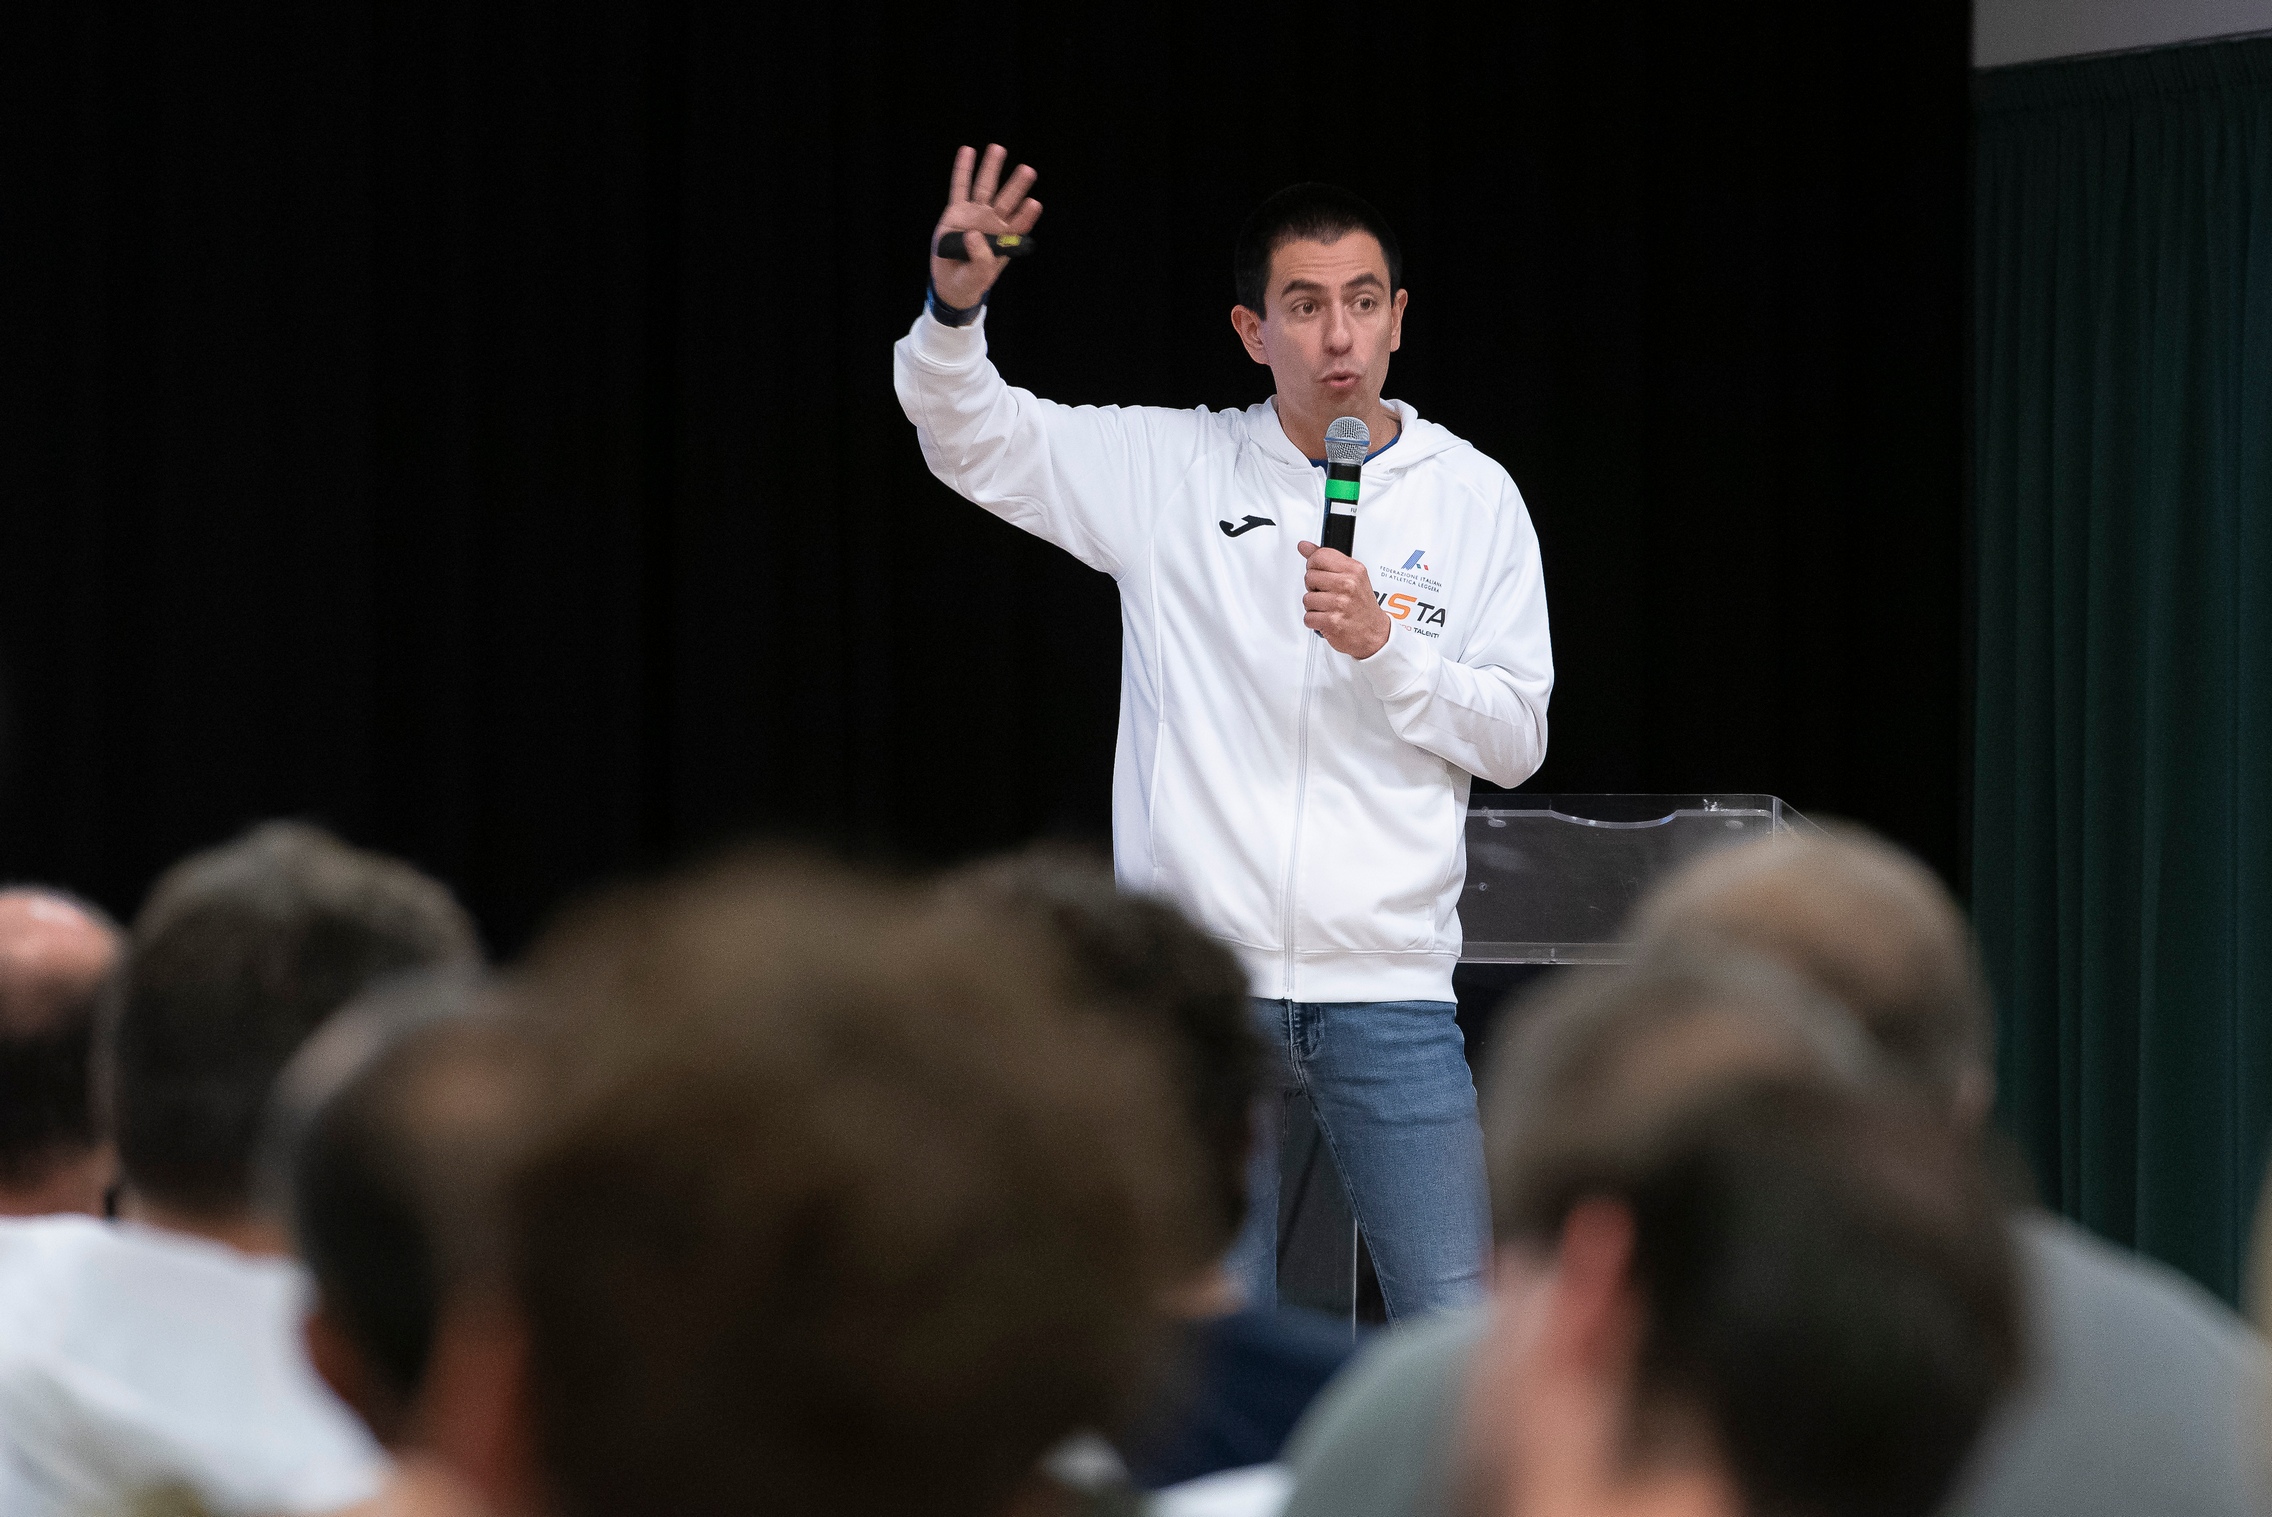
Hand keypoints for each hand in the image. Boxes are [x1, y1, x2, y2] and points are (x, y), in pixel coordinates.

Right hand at [930, 144, 1041, 310]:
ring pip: (985, 188)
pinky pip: (959, 187)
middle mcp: (993, 223)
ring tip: (998, 149)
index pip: (1019, 226)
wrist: (951, 282)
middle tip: (1028, 170)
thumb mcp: (978, 277)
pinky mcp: (956, 211)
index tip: (1034, 203)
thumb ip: (981, 260)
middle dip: (1017, 185)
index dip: (1026, 215)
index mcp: (1004, 240)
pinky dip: (963, 169)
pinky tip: (967, 151)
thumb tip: (973, 234)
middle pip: (1007, 200)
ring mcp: (975, 214)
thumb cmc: (971, 281)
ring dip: (992, 168)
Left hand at [1298, 542, 1391, 658]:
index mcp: (1353, 570)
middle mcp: (1348, 585)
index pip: (1319, 556)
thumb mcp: (1352, 576)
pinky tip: (1327, 619)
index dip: (1314, 566)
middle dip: (1314, 588)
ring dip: (1314, 607)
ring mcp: (1340, 603)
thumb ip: (1327, 559)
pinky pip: (1308, 618)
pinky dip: (1314, 622)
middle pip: (1310, 577)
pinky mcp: (1332, 621)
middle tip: (1328, 594)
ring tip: (1328, 608)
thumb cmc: (1362, 606)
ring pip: (1307, 598)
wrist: (1375, 633)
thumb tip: (1305, 546)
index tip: (1319, 573)